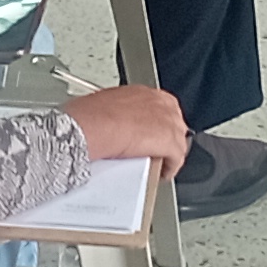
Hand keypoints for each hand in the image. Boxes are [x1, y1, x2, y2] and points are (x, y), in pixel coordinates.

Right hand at [63, 83, 189, 167]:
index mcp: (142, 93)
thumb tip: (103, 119)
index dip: (158, 122)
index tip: (151, 131)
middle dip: (167, 136)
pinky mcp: (169, 142)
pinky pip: (177, 157)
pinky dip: (171, 167)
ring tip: (160, 163)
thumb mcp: (101, 106)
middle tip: (157, 149)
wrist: (91, 126)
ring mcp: (167, 121)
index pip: (161, 106)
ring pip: (178, 139)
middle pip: (174, 122)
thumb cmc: (88, 115)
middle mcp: (158, 103)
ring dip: (170, 152)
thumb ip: (112, 112)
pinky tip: (164, 173)